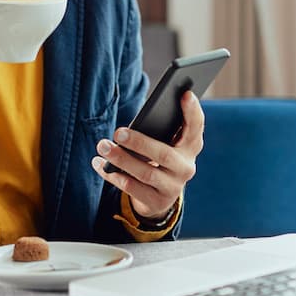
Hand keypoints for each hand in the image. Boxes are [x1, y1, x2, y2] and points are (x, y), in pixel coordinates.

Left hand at [92, 91, 203, 220]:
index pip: (196, 126)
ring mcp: (173, 187)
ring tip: (102, 146)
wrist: (159, 196)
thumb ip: (160, 130)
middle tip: (118, 132)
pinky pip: (132, 188)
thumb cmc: (159, 157)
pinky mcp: (157, 202)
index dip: (192, 111)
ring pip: (145, 173)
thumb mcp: (165, 143)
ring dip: (121, 159)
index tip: (185, 94)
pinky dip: (113, 175)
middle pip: (163, 153)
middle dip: (139, 142)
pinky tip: (99, 164)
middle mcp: (186, 167)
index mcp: (191, 146)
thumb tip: (134, 123)